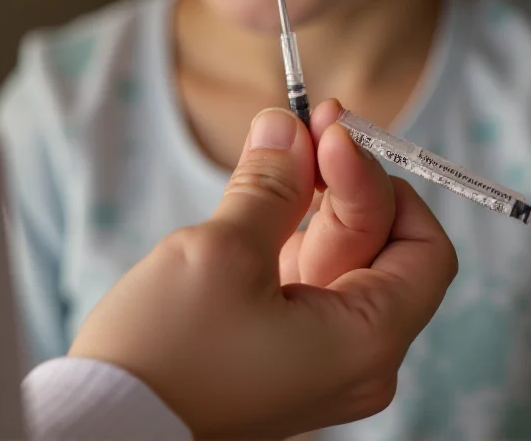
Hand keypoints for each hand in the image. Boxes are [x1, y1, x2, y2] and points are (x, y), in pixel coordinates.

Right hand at [69, 105, 456, 439]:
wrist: (106, 426)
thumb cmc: (166, 355)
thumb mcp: (224, 253)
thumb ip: (270, 185)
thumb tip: (288, 127)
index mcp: (364, 341)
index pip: (423, 249)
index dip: (380, 181)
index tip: (333, 134)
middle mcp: (356, 354)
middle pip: (378, 242)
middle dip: (343, 175)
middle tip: (306, 121)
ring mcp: (320, 351)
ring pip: (339, 252)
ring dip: (315, 193)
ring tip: (281, 145)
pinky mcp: (285, 343)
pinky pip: (306, 272)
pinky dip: (291, 225)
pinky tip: (266, 189)